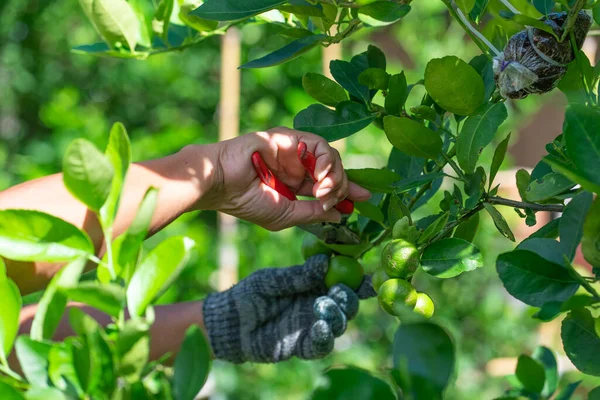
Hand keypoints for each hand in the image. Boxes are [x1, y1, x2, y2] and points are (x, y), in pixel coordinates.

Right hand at [194, 127, 370, 230]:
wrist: (221, 184)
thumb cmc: (247, 202)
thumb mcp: (286, 215)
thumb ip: (313, 213)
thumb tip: (340, 214)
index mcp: (294, 184)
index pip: (327, 185)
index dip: (347, 191)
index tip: (364, 200)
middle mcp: (297, 166)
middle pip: (334, 170)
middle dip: (343, 186)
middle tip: (337, 201)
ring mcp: (294, 150)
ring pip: (331, 156)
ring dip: (335, 177)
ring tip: (325, 193)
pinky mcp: (290, 137)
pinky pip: (320, 145)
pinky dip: (327, 162)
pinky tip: (322, 178)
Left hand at [202, 254, 375, 362]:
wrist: (232, 323)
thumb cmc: (251, 295)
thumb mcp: (271, 280)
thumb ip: (297, 276)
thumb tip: (325, 262)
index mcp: (316, 285)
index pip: (345, 281)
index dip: (360, 280)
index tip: (369, 276)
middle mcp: (320, 305)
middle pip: (348, 304)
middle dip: (349, 297)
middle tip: (338, 290)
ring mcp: (313, 326)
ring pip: (339, 324)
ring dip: (337, 315)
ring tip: (322, 306)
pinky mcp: (304, 346)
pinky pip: (322, 345)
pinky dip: (325, 337)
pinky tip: (321, 327)